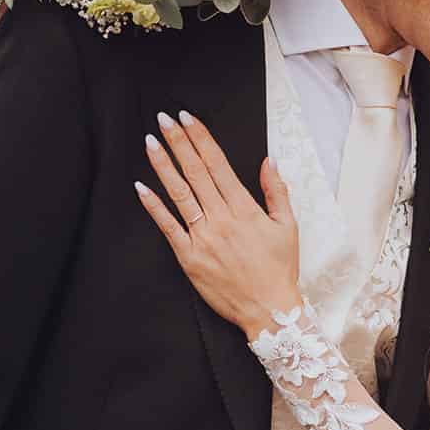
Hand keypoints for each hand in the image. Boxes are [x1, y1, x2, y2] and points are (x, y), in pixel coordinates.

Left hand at [137, 110, 302, 337]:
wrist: (269, 311)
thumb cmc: (279, 270)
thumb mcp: (288, 227)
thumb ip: (276, 192)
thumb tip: (268, 162)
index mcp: (245, 209)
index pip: (218, 164)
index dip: (201, 138)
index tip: (188, 118)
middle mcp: (222, 219)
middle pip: (196, 172)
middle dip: (178, 142)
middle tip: (164, 119)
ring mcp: (203, 238)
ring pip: (179, 194)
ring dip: (163, 165)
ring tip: (151, 142)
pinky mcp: (189, 257)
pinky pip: (168, 227)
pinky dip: (154, 206)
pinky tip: (141, 187)